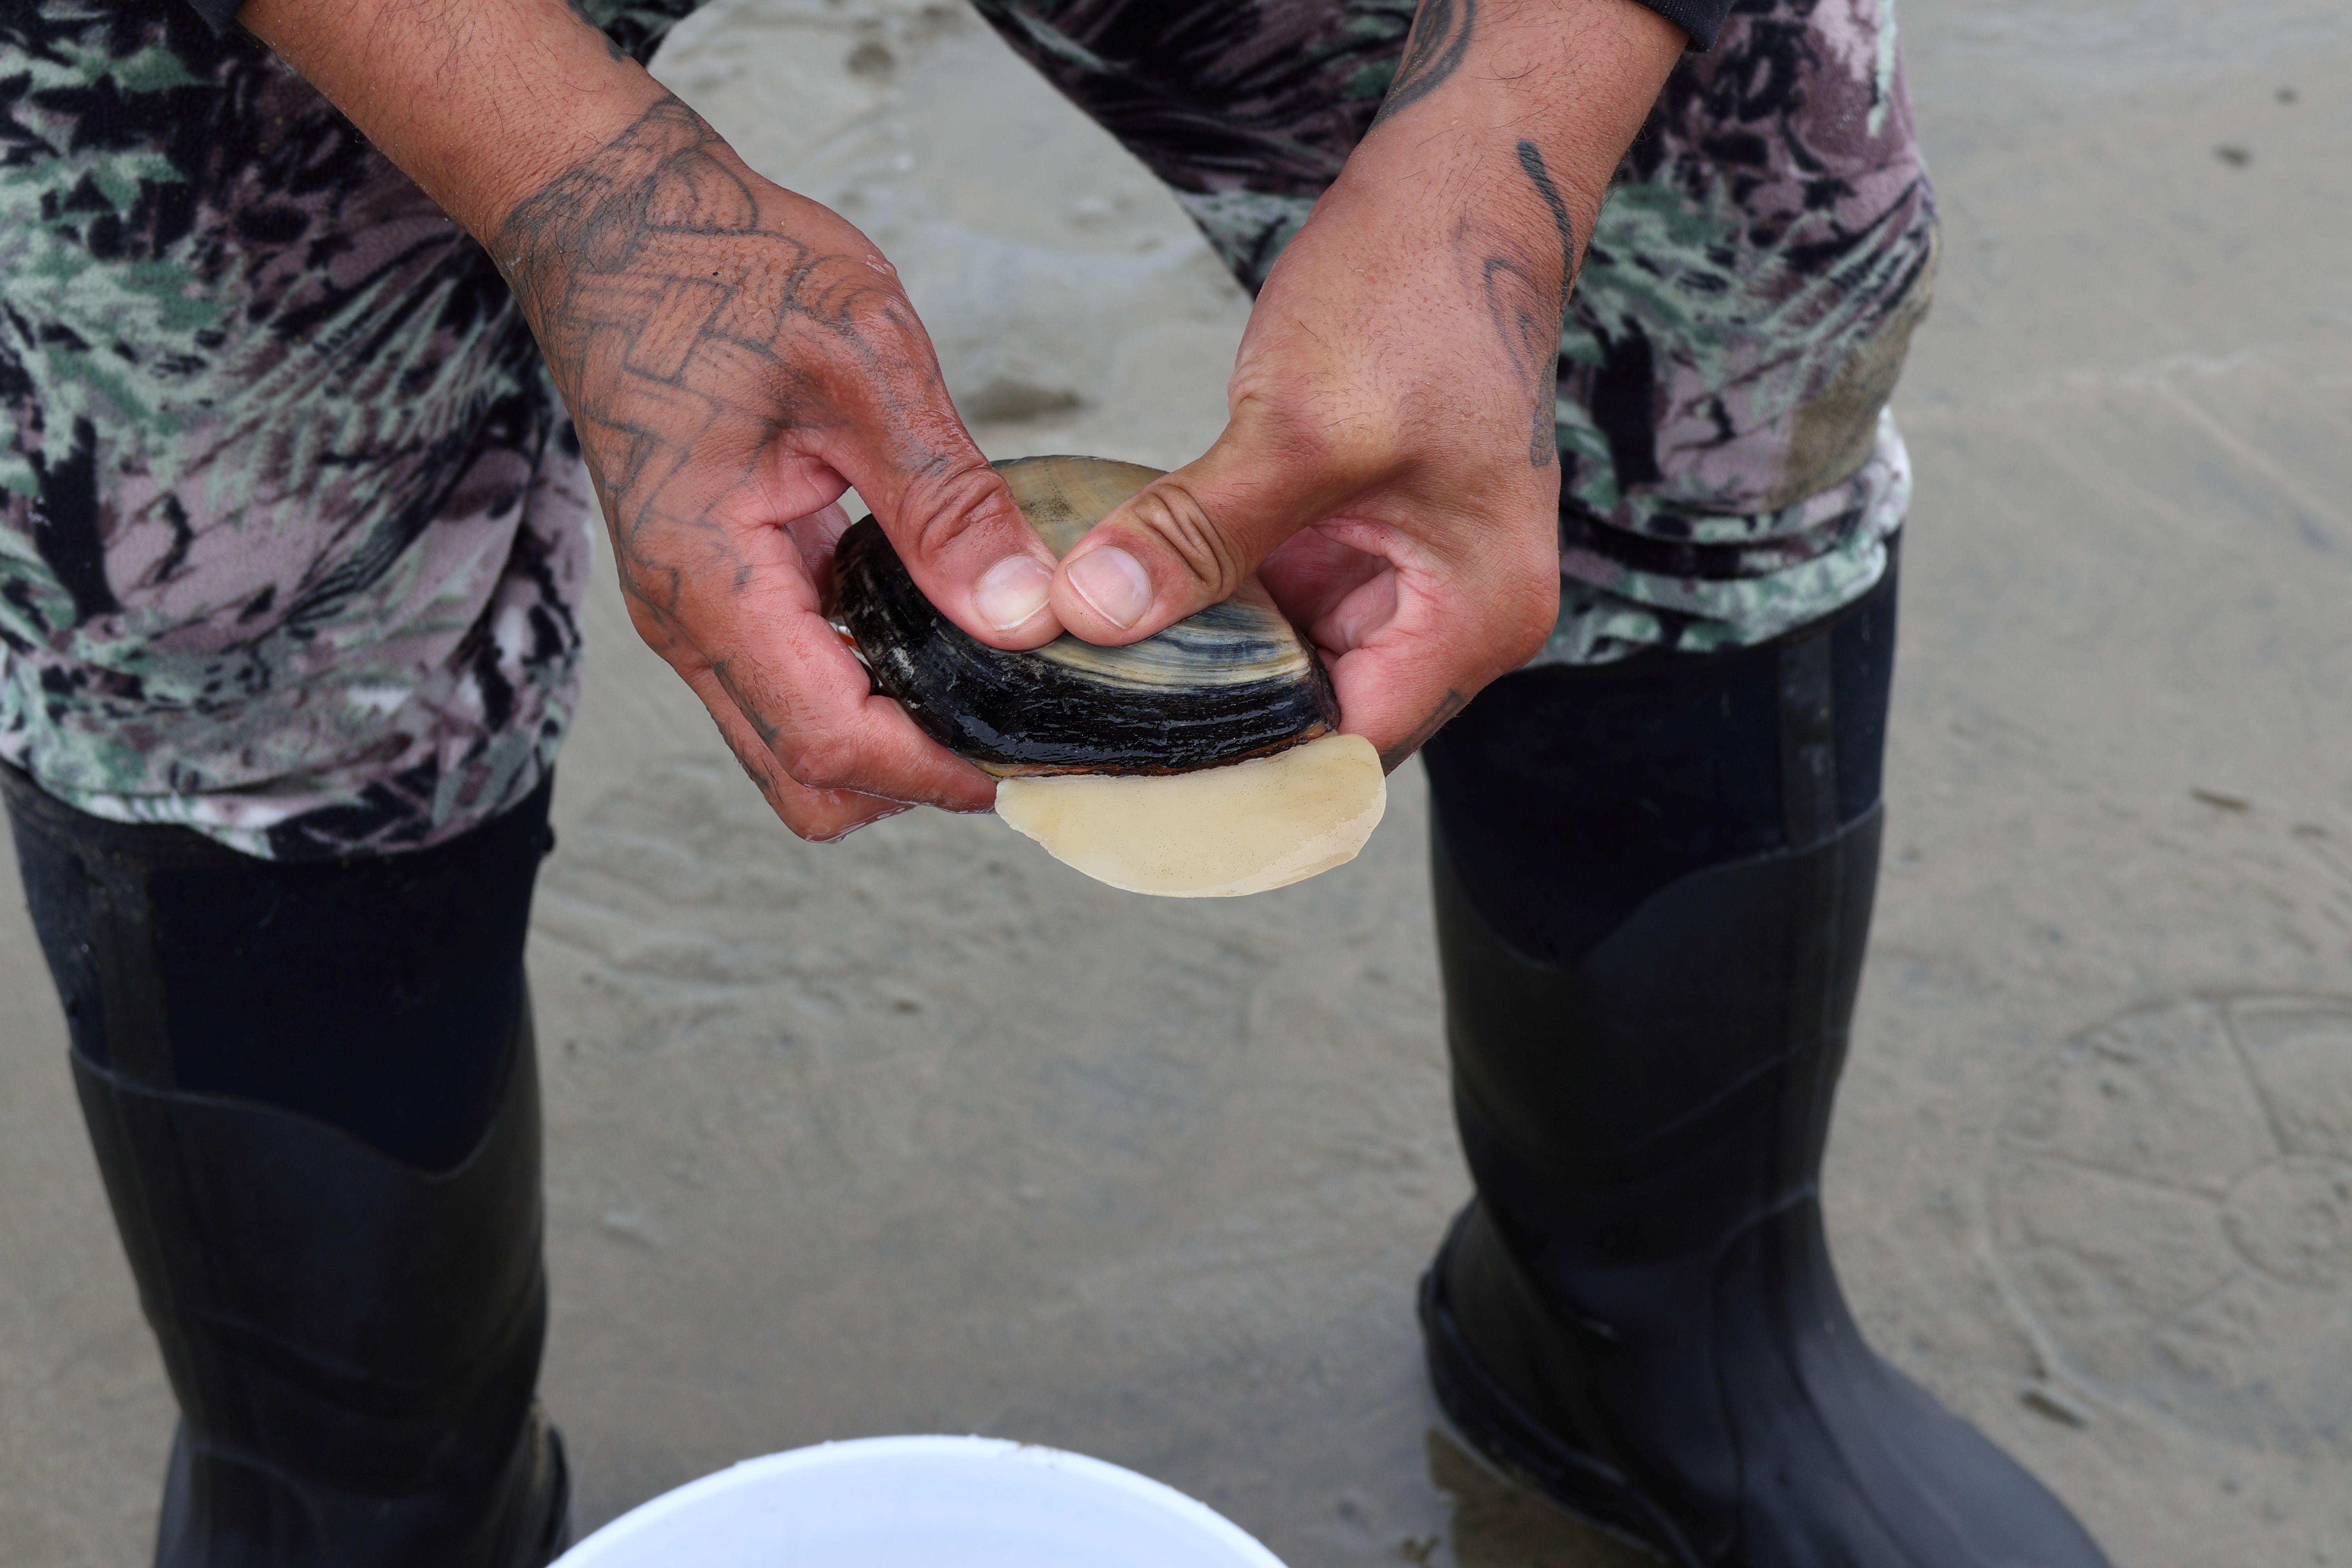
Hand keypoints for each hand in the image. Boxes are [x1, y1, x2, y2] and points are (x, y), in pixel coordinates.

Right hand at [243, 0, 1066, 840]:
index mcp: (712, 580)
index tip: (1028, 755)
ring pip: (797, 744)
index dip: (936, 772)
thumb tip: (1022, 614)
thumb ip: (943, 499)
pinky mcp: (718, 588)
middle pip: (807, 779)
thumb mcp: (864, 362)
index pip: (831, 744)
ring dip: (893, 739)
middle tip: (1020, 724)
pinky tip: (938, 631)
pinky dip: (869, 689)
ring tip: (992, 682)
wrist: (617, 220)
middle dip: (915, 778)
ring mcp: (697, 610)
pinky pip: (795, 683)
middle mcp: (690, 620)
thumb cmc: (722, 269)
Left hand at [1041, 0, 1684, 766]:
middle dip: (1211, 735)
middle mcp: (1456, 620)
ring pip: (1291, 669)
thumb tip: (1090, 616)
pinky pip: (1282, 608)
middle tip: (1084, 747)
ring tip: (1091, 689)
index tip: (1125, 791)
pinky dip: (1215, 613)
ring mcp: (1414, 582)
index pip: (1346, 757)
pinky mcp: (1366, 540)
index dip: (1239, 785)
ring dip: (1205, 674)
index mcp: (1474, 618)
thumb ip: (1197, 534)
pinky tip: (1130, 611)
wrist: (1460, 194)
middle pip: (1320, 726)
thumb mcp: (1298, 426)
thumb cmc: (1417, 292)